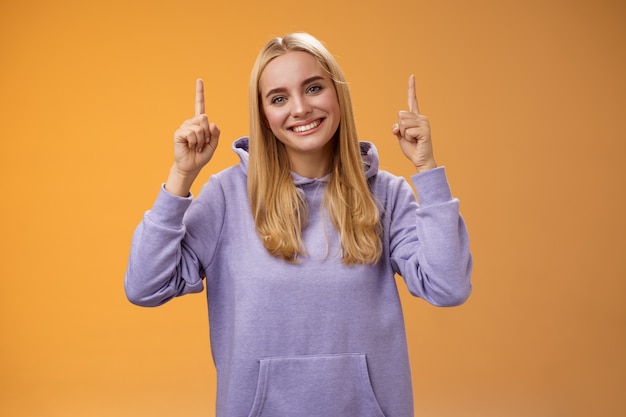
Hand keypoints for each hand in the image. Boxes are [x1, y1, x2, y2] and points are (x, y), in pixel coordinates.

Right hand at [166, 79, 219, 196]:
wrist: (191, 166)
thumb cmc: (201, 156)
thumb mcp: (213, 145)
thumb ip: (216, 133)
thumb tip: (211, 123)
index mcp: (199, 123)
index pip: (199, 105)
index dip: (199, 93)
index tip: (199, 80)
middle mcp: (191, 122)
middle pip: (205, 119)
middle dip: (207, 134)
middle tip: (202, 143)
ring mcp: (184, 127)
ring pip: (200, 127)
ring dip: (201, 140)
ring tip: (196, 146)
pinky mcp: (179, 132)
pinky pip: (192, 133)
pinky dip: (195, 142)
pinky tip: (190, 146)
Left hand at [392, 75, 436, 172]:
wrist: (421, 160)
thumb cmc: (412, 148)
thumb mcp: (400, 136)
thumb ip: (397, 127)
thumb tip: (396, 126)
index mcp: (415, 117)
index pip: (412, 100)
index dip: (411, 88)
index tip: (412, 76)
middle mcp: (421, 117)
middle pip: (400, 115)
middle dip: (400, 128)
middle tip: (409, 137)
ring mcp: (424, 123)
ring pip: (403, 123)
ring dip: (404, 134)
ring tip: (413, 139)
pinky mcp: (424, 130)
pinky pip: (407, 131)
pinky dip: (408, 138)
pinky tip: (416, 142)